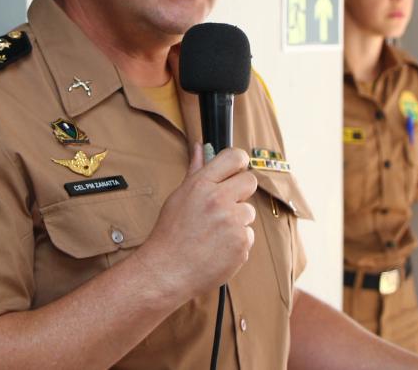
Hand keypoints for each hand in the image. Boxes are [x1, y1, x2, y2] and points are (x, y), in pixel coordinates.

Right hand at [137, 143, 257, 301]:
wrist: (167, 271)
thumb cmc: (170, 233)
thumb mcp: (179, 196)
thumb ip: (195, 169)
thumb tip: (200, 147)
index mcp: (202, 185)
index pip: (234, 157)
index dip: (239, 161)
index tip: (237, 169)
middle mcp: (219, 200)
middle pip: (250, 182)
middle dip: (240, 192)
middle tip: (225, 205)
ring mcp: (233, 223)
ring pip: (248, 212)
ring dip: (237, 221)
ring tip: (214, 233)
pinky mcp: (242, 244)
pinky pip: (248, 235)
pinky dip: (237, 242)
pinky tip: (218, 248)